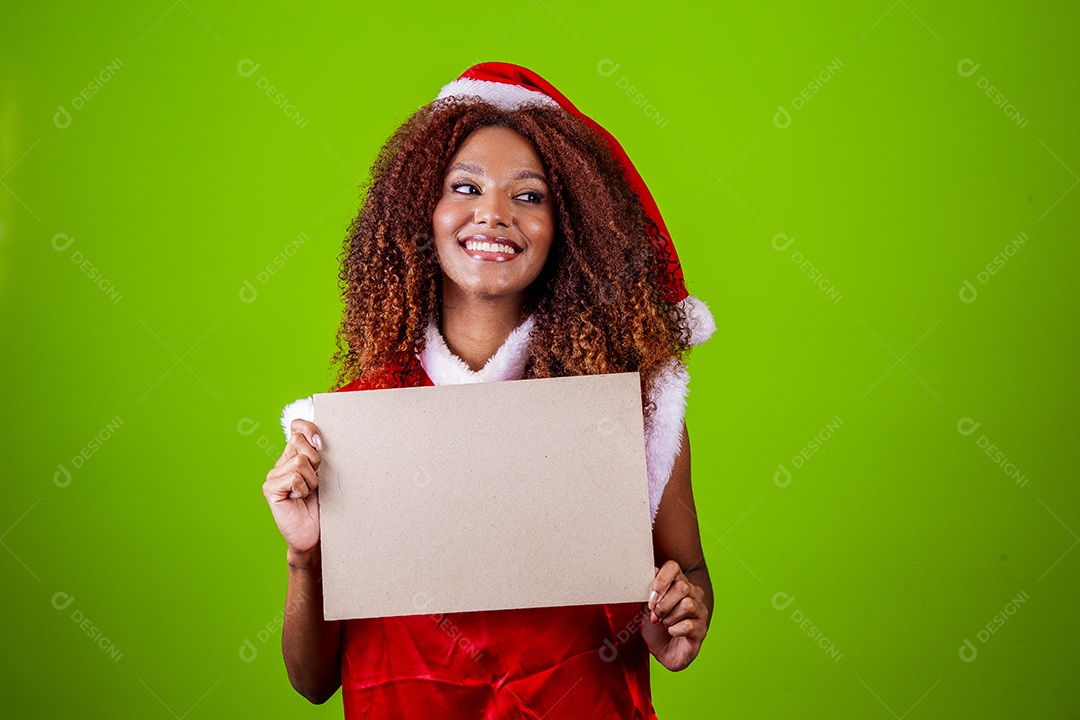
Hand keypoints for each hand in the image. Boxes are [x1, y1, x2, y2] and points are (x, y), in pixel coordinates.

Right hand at [262, 419, 322, 558]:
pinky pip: (293, 478)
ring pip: (299, 462)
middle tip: (316, 479)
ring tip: (308, 493)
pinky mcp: (270, 489)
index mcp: (294, 455)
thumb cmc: (322, 505)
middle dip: (315, 460)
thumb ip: (319, 455)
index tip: (320, 442)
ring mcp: (273, 476)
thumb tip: (317, 437)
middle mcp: (281, 463)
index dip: (308, 428)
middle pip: (299, 441)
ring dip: (311, 480)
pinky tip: (298, 499)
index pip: (296, 428)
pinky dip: (302, 489)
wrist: (314, 533)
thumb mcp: (325, 475)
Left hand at [641, 560, 708, 670]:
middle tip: (655, 616)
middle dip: (663, 604)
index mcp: (678, 583)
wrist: (663, 652)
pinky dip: (675, 630)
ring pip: (687, 605)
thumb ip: (648, 589)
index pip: (673, 567)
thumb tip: (653, 570)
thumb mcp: (646, 607)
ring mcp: (700, 611)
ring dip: (669, 618)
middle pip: (682, 587)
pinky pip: (689, 625)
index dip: (660, 581)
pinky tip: (672, 632)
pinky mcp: (701, 630)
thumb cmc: (656, 628)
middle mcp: (693, 594)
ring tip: (664, 625)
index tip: (651, 598)